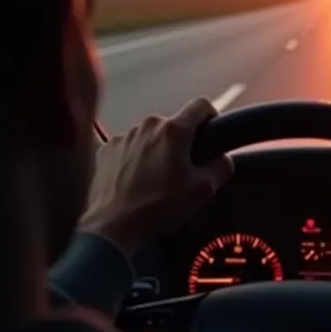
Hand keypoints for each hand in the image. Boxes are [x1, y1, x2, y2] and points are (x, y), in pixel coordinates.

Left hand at [78, 98, 233, 257]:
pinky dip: (135, 159)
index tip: (210, 135)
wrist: (114, 226)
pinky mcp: (107, 149)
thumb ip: (222, 167)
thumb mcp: (204, 190)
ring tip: (155, 180)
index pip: (201, 105)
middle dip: (180, 142)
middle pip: (173, 124)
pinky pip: (129, 146)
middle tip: (182, 170)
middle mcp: (148, 125)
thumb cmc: (159, 207)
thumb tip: (223, 158)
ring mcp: (124, 136)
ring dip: (156, 150)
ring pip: (150, 135)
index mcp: (174, 130)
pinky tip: (135, 182)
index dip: (211, 117)